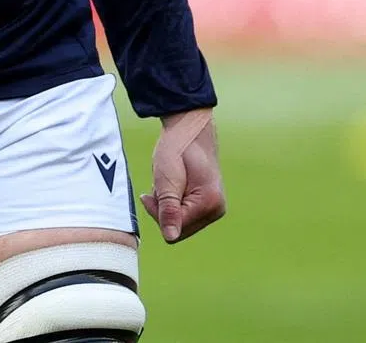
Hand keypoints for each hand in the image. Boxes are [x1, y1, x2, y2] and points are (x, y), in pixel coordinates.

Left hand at [140, 108, 225, 243]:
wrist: (188, 127)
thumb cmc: (177, 148)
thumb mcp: (167, 179)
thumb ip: (169, 209)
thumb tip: (170, 237)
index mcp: (210, 203)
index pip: (176, 230)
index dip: (158, 214)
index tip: (149, 194)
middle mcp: (217, 209)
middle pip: (179, 229)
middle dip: (163, 209)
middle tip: (160, 185)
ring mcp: (215, 207)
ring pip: (180, 222)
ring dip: (167, 204)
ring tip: (168, 182)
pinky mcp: (209, 203)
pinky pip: (184, 213)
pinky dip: (174, 201)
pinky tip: (174, 184)